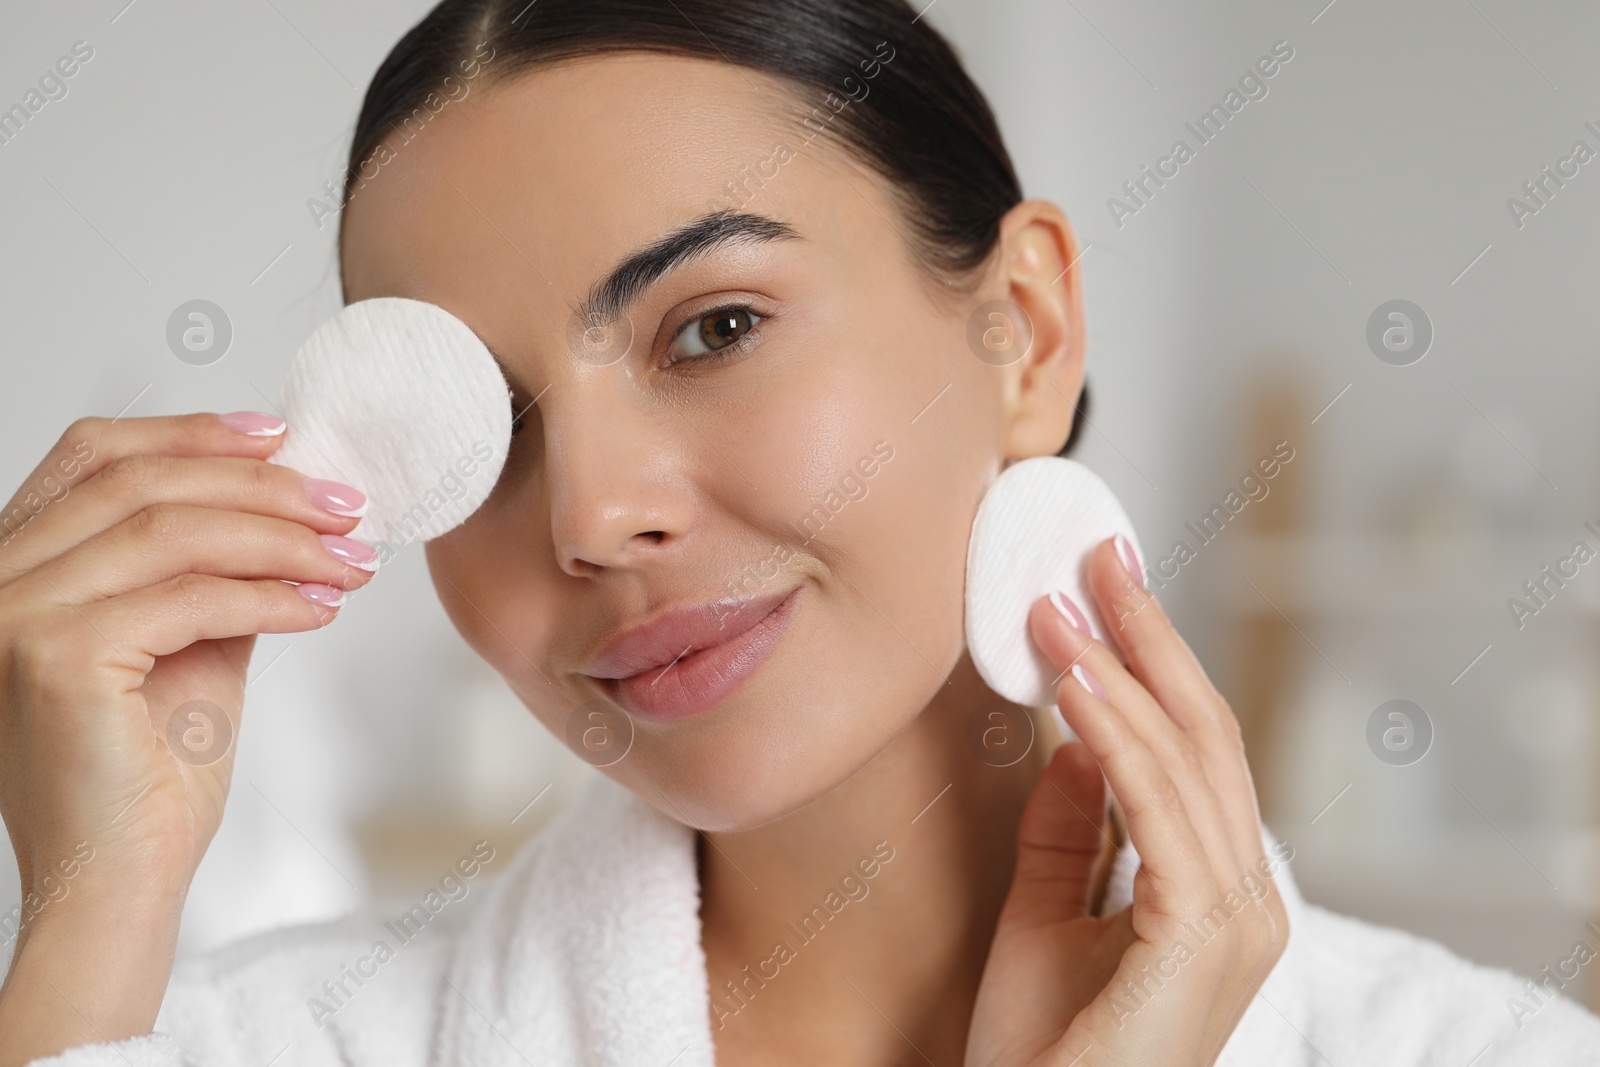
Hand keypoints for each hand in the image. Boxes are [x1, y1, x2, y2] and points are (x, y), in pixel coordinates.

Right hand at [0, 413, 375, 1063]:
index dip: (192, 432)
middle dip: (264, 488)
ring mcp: (14, 614)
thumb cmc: (151, 775)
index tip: (283, 436)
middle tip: (348, 508)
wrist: (118, 881)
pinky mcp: (55, 656)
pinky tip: (322, 608)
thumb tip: (287, 509)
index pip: (95, 456)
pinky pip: (191, 596)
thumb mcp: (189, 642)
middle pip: (145, 484)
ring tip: (352, 559)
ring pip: (173, 532)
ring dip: (282, 539)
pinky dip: (271, 595)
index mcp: (17, 563)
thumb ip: (215, 571)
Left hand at [965, 538, 1287, 1066]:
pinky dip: (1116, 735)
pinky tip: (1075, 681)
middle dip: (1147, 637)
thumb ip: (1071, 827)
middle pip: (1203, 736)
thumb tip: (1077, 735)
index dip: (1152, 661)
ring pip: (1185, 759)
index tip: (1104, 585)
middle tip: (1097, 555)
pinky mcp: (1203, 939)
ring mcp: (1237, 920)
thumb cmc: (1041, 1049)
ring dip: (1117, 670)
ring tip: (1057, 603)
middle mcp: (1248, 899)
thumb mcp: (1043, 911)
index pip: (1193, 750)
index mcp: (1218, 891)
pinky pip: (1158, 811)